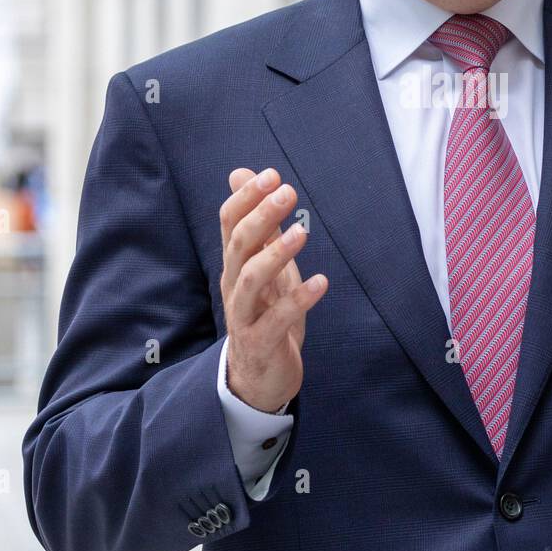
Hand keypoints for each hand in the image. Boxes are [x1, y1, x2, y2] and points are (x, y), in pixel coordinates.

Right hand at [220, 167, 327, 412]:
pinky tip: (321, 282)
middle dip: (261, 216)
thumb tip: (242, 173)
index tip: (272, 175)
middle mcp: (234, 285)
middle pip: (239, 245)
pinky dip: (299, 299)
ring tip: (302, 233)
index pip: (230, 223)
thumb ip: (257, 222)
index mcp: (236, 263)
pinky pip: (276, 320)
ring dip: (276, 254)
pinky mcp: (261, 343)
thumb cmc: (265, 313)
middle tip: (288, 192)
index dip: (247, 197)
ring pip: (251, 280)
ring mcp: (244, 315)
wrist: (259, 377)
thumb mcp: (262, 263)